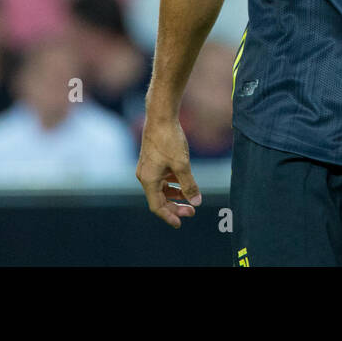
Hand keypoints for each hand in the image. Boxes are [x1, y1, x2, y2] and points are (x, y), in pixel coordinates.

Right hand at [136, 110, 201, 227]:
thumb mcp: (182, 164)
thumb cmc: (169, 139)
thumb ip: (189, 184)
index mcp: (148, 180)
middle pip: (159, 199)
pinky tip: (184, 181)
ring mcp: (148, 167)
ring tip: (190, 197)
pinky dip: (173, 182)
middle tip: (192, 211)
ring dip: (175, 194)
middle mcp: (145, 175)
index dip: (169, 216)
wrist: (161, 116)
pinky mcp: (152, 159)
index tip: (180, 223)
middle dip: (175, 206)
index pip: (157, 206)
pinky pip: (162, 177)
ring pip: (161, 188)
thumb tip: (196, 202)